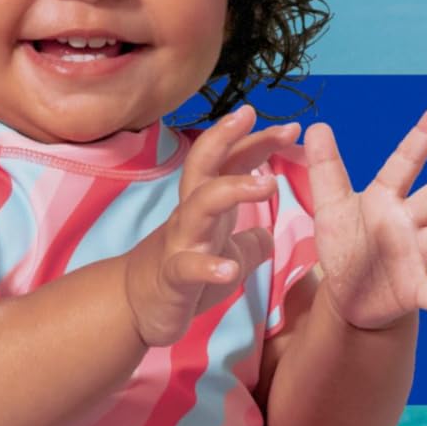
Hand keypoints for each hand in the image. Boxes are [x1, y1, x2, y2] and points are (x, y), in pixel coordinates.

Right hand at [120, 107, 299, 348]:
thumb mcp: (225, 252)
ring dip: (233, 190)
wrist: (136, 308)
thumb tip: (270, 232)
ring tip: (268, 184)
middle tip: (252, 116)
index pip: (230, 163)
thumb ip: (250, 238)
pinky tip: (232, 270)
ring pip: (199, 206)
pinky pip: (189, 267)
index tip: (290, 127)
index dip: (256, 142)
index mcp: (208, 206)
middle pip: (205, 167)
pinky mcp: (173, 278)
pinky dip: (209, 267)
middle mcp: (192, 215)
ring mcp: (181, 243)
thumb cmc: (184, 275)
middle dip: (226, 138)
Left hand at [305, 102, 426, 332]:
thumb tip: (319, 124)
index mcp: (386, 198)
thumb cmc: (345, 245)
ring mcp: (417, 254)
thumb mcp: (329, 207)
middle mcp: (409, 222)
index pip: (407, 161)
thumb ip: (326, 168)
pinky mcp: (417, 289)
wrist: (348, 295)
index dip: (424, 135)